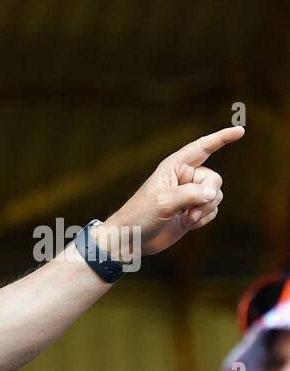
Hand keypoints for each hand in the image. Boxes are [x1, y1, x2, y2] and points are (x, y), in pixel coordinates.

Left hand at [104, 125, 243, 257]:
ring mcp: (190, 195)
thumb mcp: (164, 202)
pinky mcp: (193, 211)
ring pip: (216, 196)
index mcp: (174, 166)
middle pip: (215, 179)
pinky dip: (203, 219)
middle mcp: (185, 178)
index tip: (240, 131)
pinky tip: (187, 224)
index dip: (221, 138)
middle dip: (208, 195)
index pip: (202, 148)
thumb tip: (213, 194)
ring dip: (204, 210)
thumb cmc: (140, 216)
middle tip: (191, 208)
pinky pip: (212, 210)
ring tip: (186, 218)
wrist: (131, 239)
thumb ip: (191, 194)